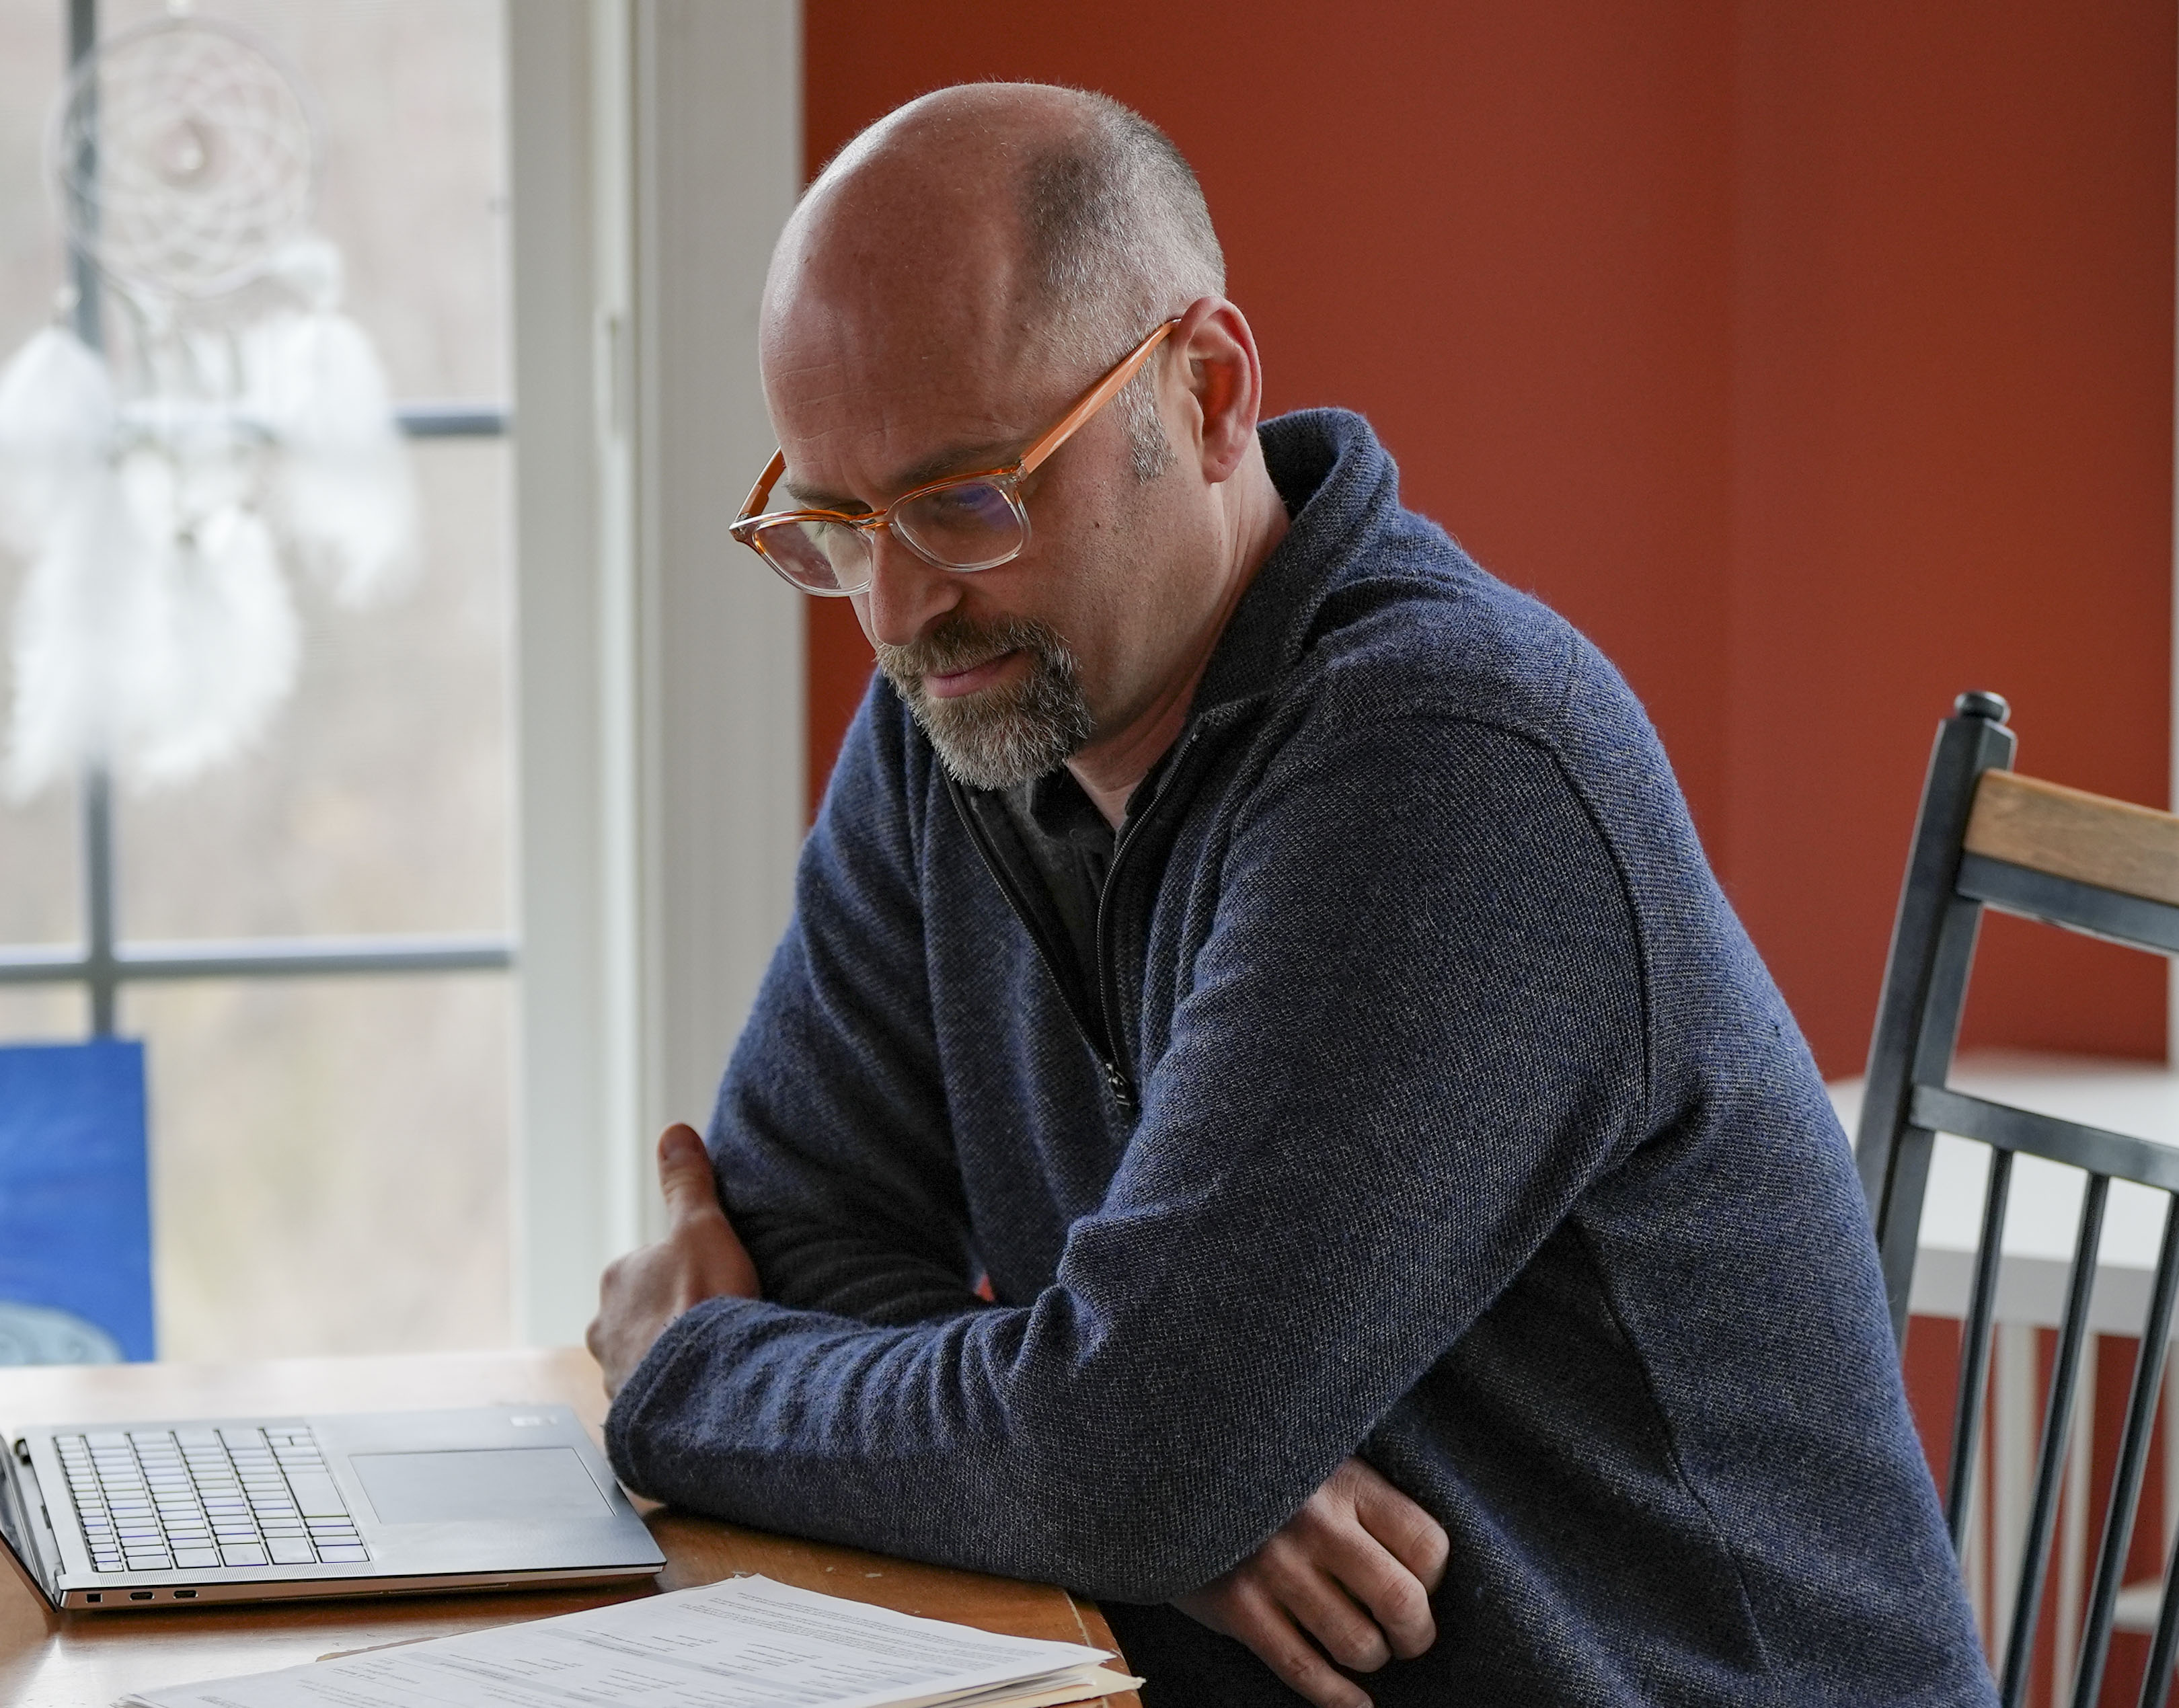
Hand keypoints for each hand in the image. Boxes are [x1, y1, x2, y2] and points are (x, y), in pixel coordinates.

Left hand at [587, 1123, 759, 1396]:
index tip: (717, 1283)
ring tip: (715, 1361)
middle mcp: (604, 1327)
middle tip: (718, 1323)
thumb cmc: (702, 1303)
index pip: (651, 1267)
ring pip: (647, 1358)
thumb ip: (687, 1184)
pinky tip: (705, 1394)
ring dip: (673, 1360)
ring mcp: (615, 1374)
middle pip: (644, 1315)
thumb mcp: (702, 1227)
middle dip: (673, 1319)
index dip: (688, 1273)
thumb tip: (673, 1134)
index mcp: (617, 1278)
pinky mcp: (631, 1414)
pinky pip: (656, 1398)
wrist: (705, 1386)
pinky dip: (676, 1395)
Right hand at [1174, 1457, 1447, 1707]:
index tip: (1424, 1587)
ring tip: (1366, 1647)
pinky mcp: (1237, 1606)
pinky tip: (1356, 1703)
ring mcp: (1273, 1567)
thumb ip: (1369, 1507)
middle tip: (1408, 1637)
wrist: (1179, 1479)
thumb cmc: (1272, 1482)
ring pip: (1356, 1645)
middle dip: (1416, 1635)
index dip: (1437, 1579)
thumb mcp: (1324, 1467)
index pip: (1427, 1544)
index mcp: (1346, 1482)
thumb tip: (1426, 1578)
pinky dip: (1339, 1699)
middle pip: (1401, 1601)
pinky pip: (1304, 1670)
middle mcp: (1314, 1524)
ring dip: (1371, 1659)